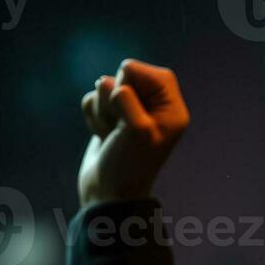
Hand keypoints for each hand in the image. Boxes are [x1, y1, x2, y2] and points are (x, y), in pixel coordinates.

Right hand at [77, 59, 189, 207]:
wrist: (107, 192)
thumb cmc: (128, 164)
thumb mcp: (137, 129)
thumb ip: (126, 96)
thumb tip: (106, 83)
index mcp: (172, 108)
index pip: (144, 71)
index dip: (130, 87)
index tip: (132, 114)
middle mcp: (156, 106)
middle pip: (123, 74)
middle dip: (114, 99)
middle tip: (121, 128)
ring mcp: (132, 109)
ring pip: (104, 85)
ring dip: (103, 111)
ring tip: (113, 135)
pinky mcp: (111, 115)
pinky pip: (92, 98)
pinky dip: (93, 117)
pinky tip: (104, 136)